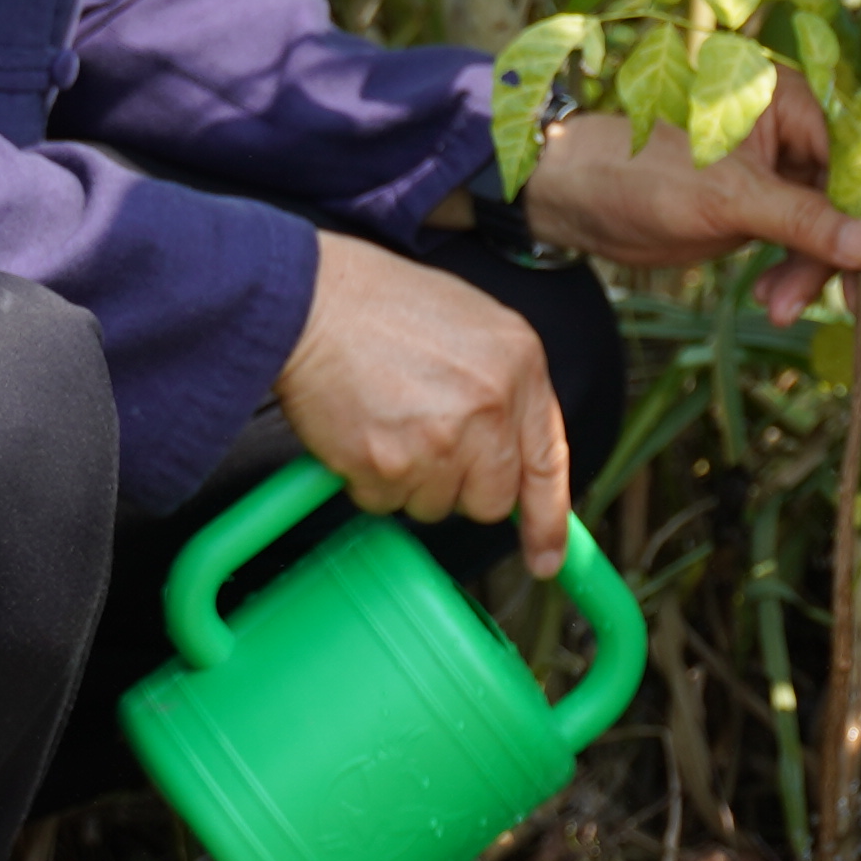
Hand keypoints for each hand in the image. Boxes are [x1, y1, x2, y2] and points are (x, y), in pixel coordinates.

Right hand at [283, 234, 575, 571]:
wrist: (312, 302)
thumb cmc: (381, 305)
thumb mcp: (473, 325)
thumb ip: (504, 387)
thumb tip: (512, 452)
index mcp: (520, 365)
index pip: (549, 463)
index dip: (548, 522)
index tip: (547, 558)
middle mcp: (490, 407)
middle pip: (491, 500)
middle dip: (460, 486)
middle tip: (425, 442)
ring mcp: (441, 441)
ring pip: (435, 506)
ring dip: (411, 481)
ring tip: (390, 420)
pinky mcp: (389, 466)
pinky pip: (385, 503)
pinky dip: (370, 479)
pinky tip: (364, 430)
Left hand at [519, 70, 860, 317]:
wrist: (579, 198)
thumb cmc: (643, 173)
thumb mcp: (729, 200)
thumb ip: (803, 222)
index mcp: (790, 100)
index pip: (859, 154)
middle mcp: (793, 130)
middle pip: (850, 194)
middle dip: (844, 250)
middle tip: (847, 301)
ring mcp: (779, 171)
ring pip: (829, 225)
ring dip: (815, 271)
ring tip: (779, 308)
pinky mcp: (763, 206)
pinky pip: (802, 241)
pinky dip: (795, 273)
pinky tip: (773, 300)